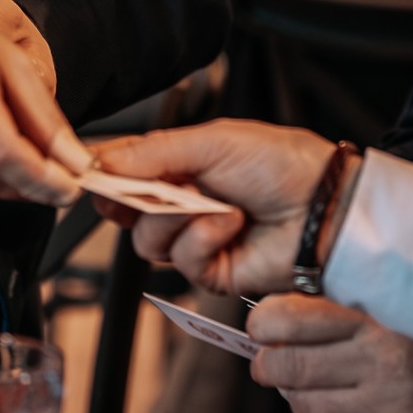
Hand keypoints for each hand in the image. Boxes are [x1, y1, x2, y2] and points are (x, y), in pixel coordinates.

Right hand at [93, 120, 339, 295]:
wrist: (324, 206)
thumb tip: (103, 161)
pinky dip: (202, 240)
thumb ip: (155, 152)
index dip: (104, 172)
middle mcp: (183, 201)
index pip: (126, 167)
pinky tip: (230, 224)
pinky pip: (182, 261)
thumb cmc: (281, 163)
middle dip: (132, 199)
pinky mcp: (212, 270)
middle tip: (146, 188)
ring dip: (176, 219)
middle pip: (126, 208)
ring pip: (146, 240)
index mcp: (181, 163)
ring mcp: (195, 237)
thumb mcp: (213, 142)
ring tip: (211, 204)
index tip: (87, 171)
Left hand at [250, 296, 412, 412]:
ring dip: (294, 395)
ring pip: (303, 407)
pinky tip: (340, 406)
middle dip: (265, 364)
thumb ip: (344, 304)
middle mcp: (381, 366)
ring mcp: (386, 409)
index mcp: (378, 322)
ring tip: (308, 382)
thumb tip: (280, 304)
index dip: (263, 323)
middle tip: (266, 358)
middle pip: (286, 369)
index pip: (291, 319)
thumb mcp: (396, 308)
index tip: (262, 324)